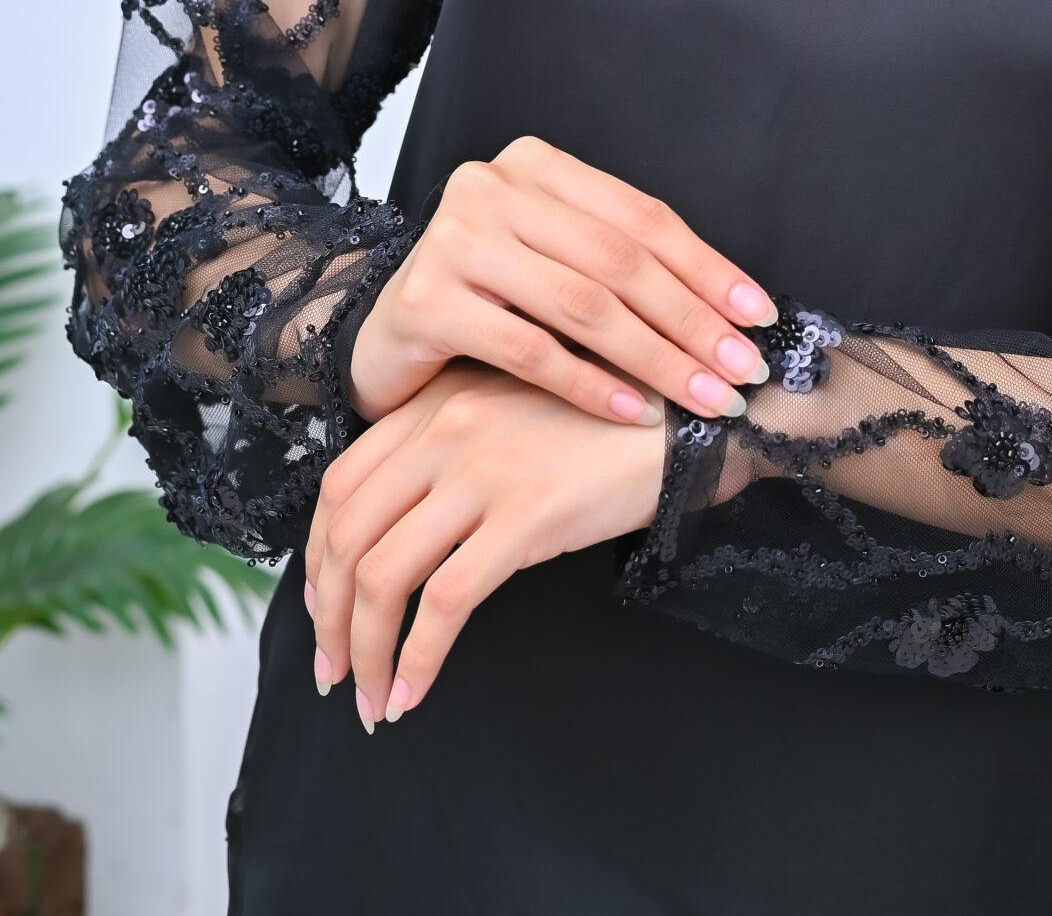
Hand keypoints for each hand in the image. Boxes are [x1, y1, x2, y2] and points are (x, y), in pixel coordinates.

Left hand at [304, 362, 667, 727]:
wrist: (685, 416)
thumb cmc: (602, 424)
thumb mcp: (511, 415)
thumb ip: (452, 450)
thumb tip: (398, 535)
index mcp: (436, 403)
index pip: (339, 486)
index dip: (316, 559)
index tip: (323, 610)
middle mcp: (446, 430)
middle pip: (348, 538)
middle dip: (329, 621)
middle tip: (334, 673)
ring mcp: (483, 472)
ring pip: (385, 576)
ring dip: (366, 653)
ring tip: (371, 699)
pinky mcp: (526, 517)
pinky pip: (446, 604)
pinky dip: (418, 659)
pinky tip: (415, 691)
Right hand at [348, 136, 774, 425]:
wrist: (386, 338)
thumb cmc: (492, 302)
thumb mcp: (557, 263)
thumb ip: (624, 266)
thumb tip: (737, 308)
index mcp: (535, 164)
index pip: (641, 216)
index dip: (708, 267)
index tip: (760, 316)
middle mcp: (489, 186)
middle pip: (618, 261)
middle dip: (693, 321)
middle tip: (745, 371)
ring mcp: (452, 240)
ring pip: (581, 305)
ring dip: (656, 358)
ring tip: (705, 399)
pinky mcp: (425, 302)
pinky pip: (530, 350)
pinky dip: (592, 385)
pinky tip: (637, 412)